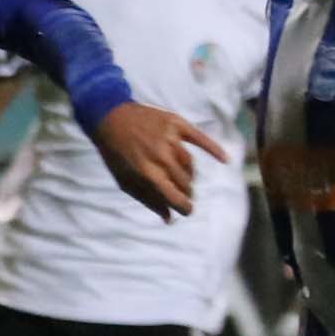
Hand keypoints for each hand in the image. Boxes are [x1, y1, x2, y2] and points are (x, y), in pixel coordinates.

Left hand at [94, 101, 228, 219]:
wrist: (109, 117)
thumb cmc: (116, 153)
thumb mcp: (125, 181)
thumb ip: (148, 200)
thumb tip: (169, 219)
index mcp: (147, 173)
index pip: (175, 197)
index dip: (184, 208)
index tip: (187, 210)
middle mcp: (160, 156)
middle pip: (185, 182)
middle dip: (186, 192)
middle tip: (183, 193)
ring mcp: (169, 138)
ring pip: (190, 165)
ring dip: (190, 176)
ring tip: (185, 179)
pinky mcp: (175, 123)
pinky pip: (199, 138)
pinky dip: (213, 149)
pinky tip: (225, 159)